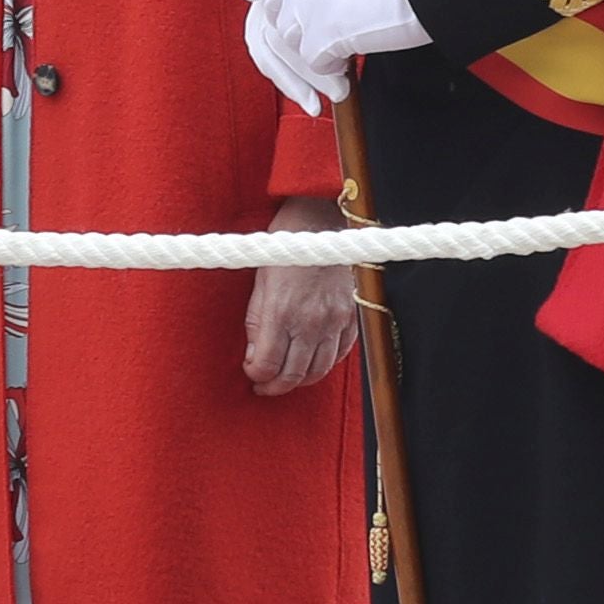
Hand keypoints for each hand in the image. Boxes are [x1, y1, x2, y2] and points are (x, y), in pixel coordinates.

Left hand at [241, 0, 421, 114]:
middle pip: (271, 7)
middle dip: (289, 20)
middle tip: (317, 27)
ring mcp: (301, 10)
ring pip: (289, 40)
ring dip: (312, 45)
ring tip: (343, 42)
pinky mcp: (315, 41)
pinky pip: (313, 63)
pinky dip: (330, 67)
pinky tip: (349, 61)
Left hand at [241, 196, 358, 397]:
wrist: (320, 218)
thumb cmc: (284, 244)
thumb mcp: (259, 280)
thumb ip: (256, 321)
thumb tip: (254, 354)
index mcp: (282, 312)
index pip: (268, 365)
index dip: (256, 376)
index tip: (251, 374)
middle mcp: (311, 321)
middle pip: (293, 375)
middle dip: (275, 386)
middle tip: (264, 386)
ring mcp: (335, 319)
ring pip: (319, 370)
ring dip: (300, 380)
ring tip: (287, 378)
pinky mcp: (351, 315)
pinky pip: (341, 353)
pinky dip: (326, 363)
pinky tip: (313, 361)